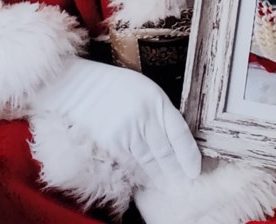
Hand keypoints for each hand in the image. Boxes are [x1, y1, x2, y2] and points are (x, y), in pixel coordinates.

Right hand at [32, 57, 201, 189]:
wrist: (80, 87)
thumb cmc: (116, 87)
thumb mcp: (146, 90)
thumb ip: (161, 112)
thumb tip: (176, 141)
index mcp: (156, 99)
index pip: (180, 133)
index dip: (189, 155)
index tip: (195, 169)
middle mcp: (143, 116)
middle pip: (166, 152)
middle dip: (177, 172)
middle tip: (185, 184)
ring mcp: (126, 130)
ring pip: (149, 162)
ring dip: (161, 178)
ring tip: (169, 187)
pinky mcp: (110, 143)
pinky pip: (131, 164)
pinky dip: (141, 175)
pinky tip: (148, 181)